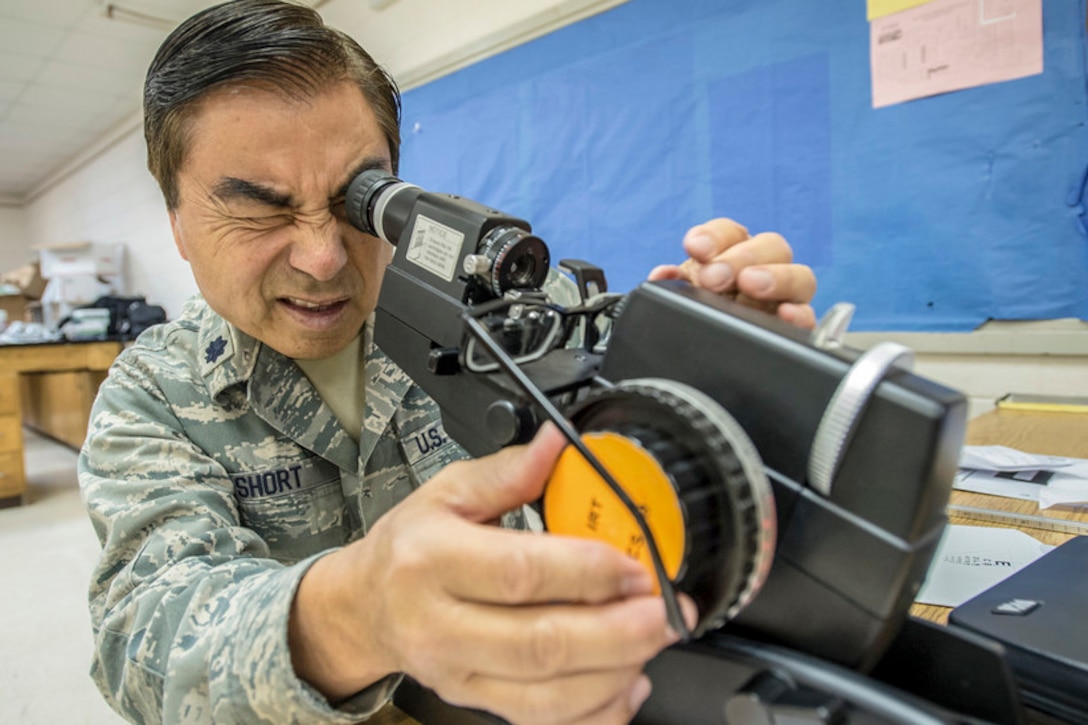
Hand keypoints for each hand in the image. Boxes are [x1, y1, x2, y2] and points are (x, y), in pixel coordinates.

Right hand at [290, 424, 696, 724]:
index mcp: (432, 560)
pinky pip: (541, 723)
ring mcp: (457, 672)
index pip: (519, 572)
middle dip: (618, 632)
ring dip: (615, 672)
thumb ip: (508, 471)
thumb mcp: (447, 492)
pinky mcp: (475, 702)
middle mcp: (440, 624)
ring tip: (652, 641)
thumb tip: (559, 443)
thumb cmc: (409, 548)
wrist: (365, 608)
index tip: (635, 566)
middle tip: (664, 612)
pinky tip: (626, 684)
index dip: (587, 572)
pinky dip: (595, 712)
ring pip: (547, 695)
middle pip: (541, 643)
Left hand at [649, 219, 816, 328]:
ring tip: (750, 285)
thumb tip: (663, 276)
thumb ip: (671, 286)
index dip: (714, 236)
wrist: (704, 357)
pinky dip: (800, 314)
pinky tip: (786, 314)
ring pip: (800, 277)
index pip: (731, 233)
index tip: (696, 248)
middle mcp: (764, 269)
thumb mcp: (679, 301)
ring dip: (776, 277)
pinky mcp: (795, 328)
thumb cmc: (696, 317)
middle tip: (714, 277)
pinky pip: (809, 317)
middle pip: (772, 246)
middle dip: (741, 257)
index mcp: (732, 254)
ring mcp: (784, 298)